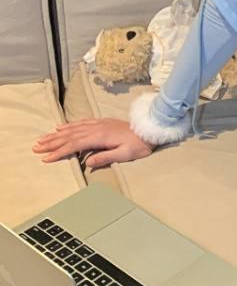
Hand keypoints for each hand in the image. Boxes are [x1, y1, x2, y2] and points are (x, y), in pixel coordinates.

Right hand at [32, 118, 154, 169]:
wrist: (149, 130)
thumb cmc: (139, 145)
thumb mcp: (124, 155)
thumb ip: (106, 158)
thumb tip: (87, 162)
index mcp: (99, 137)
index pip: (74, 145)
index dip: (59, 151)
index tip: (46, 157)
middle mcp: (96, 128)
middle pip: (69, 135)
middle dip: (52, 142)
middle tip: (36, 147)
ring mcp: (98, 124)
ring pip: (72, 128)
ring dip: (57, 134)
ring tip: (43, 138)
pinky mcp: (101, 122)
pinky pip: (80, 123)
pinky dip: (69, 125)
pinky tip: (61, 127)